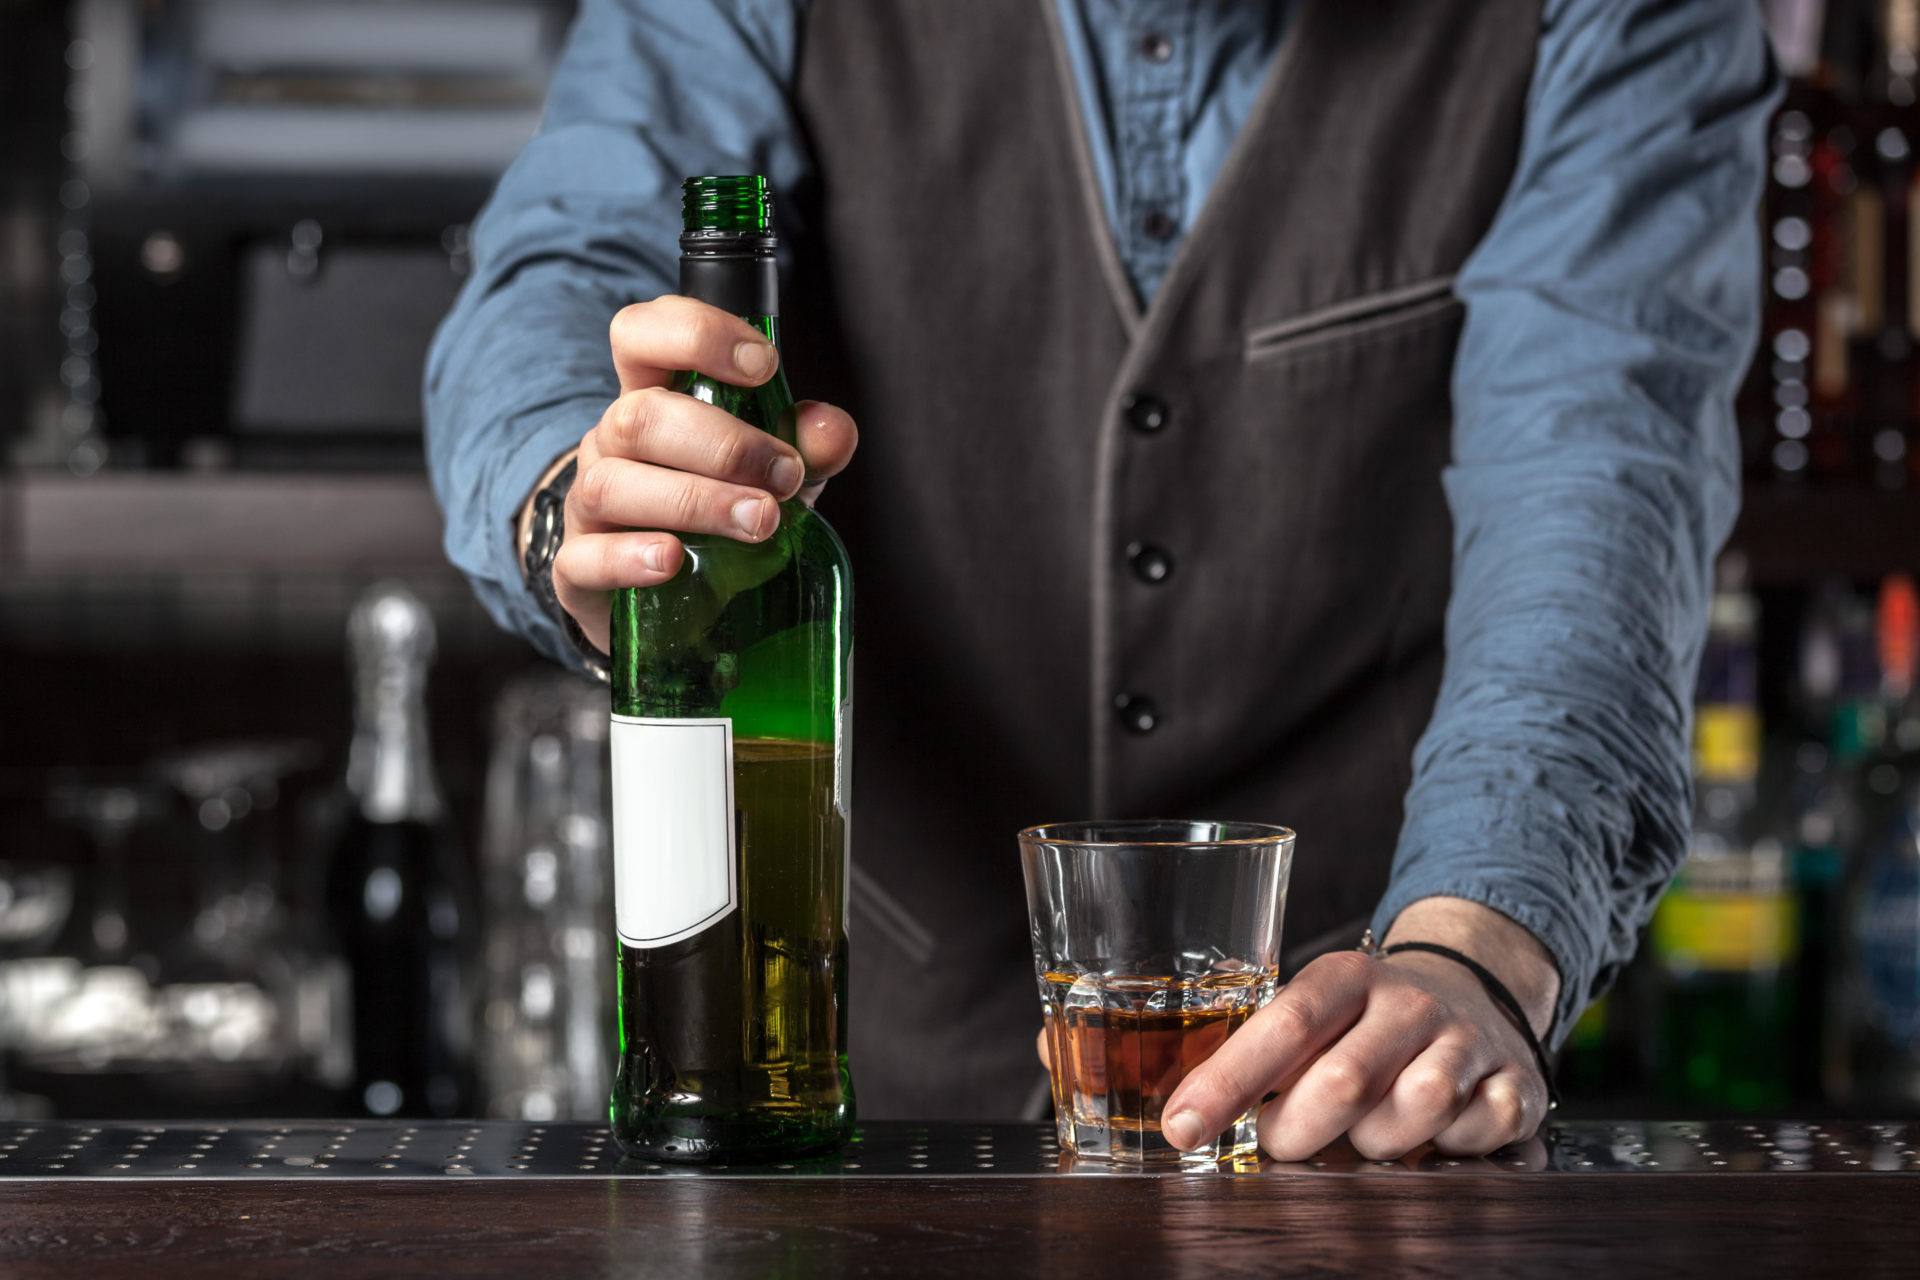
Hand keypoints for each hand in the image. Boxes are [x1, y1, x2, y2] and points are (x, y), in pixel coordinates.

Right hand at [524, 295, 858, 653]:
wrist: (668, 598)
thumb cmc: (717, 516)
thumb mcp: (773, 475)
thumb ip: (807, 448)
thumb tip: (831, 429)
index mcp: (653, 399)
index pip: (639, 334)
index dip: (695, 335)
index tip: (763, 366)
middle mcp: (612, 444)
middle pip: (638, 415)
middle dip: (722, 444)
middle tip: (784, 477)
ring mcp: (587, 507)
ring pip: (612, 484)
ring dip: (695, 500)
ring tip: (757, 521)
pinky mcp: (577, 571)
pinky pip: (583, 559)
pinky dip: (628, 558)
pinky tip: (672, 560)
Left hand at [1038, 897, 1559, 1160]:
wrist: (1472, 992)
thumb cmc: (1351, 1021)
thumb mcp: (1289, 1010)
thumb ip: (1197, 1037)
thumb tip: (1058, 1048)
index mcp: (1338, 977)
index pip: (1277, 1026)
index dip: (1225, 1081)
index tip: (1177, 1128)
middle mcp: (1402, 1002)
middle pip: (1340, 1082)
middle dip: (1294, 1135)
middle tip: (1279, 1147)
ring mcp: (1461, 1042)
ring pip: (1408, 1116)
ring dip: (1370, 1148)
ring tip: (1360, 1138)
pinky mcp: (1514, 1082)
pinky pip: (1475, 1136)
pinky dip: (1445, 1153)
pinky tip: (1431, 1139)